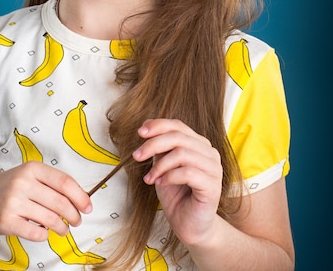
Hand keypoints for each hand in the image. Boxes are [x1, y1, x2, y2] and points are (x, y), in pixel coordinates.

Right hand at [0, 161, 91, 240]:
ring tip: (64, 229)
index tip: (88, 207)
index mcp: (32, 168)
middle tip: (78, 221)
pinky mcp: (6, 221)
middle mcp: (22, 183)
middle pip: (60, 202)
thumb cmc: (11, 188)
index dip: (80, 196)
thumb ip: (52, 183)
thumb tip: (81, 199)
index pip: (64, 182)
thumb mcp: (29, 176)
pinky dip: (45, 235)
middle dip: (74, 215)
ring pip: (50, 219)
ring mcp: (13, 202)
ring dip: (62, 227)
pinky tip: (45, 233)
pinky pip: (35, 233)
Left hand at [132, 119, 222, 245]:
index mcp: (199, 144)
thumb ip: (159, 147)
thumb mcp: (163, 166)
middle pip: (178, 137)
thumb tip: (146, 126)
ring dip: (160, 165)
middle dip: (153, 145)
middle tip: (137, 156)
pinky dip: (169, 176)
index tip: (140, 133)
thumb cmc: (177, 195)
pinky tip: (161, 184)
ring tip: (149, 178)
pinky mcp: (213, 186)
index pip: (178, 125)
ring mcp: (214, 169)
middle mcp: (209, 153)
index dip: (158, 125)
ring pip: (182, 153)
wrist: (189, 226)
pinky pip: (187, 173)